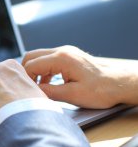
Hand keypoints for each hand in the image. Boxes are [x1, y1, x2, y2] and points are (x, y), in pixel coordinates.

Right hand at [23, 46, 137, 108]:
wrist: (120, 83)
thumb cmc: (102, 90)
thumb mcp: (73, 95)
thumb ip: (49, 92)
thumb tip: (33, 92)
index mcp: (62, 58)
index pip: (31, 65)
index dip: (26, 79)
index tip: (27, 91)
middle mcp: (62, 51)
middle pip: (31, 56)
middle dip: (26, 72)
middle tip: (28, 87)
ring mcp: (66, 51)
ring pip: (39, 56)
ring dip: (35, 71)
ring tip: (37, 87)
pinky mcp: (69, 56)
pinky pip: (49, 59)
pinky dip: (43, 70)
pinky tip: (48, 83)